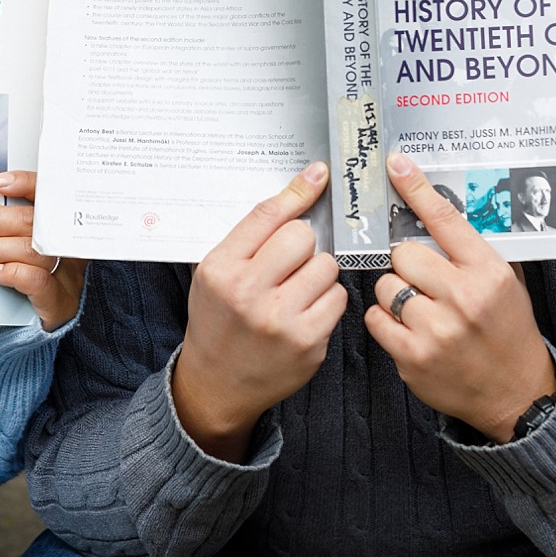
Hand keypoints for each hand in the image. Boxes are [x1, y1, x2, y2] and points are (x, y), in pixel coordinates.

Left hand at [0, 170, 84, 331]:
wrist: (36, 329)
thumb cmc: (22, 280)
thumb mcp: (14, 249)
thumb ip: (2, 231)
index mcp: (58, 227)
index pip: (48, 197)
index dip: (26, 184)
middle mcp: (67, 247)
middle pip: (34, 223)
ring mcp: (67, 275)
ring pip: (33, 251)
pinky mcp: (59, 302)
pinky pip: (39, 282)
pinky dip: (13, 273)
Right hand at [172, 162, 347, 462]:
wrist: (218, 381)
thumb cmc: (219, 318)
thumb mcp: (217, 270)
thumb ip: (253, 233)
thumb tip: (304, 184)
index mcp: (220, 268)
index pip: (267, 215)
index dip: (298, 191)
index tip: (319, 174)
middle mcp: (247, 292)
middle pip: (302, 237)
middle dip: (303, 244)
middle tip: (290, 262)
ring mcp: (280, 320)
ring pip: (326, 266)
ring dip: (318, 273)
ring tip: (296, 290)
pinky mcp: (307, 343)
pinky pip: (338, 299)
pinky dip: (327, 300)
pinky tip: (306, 310)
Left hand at [364, 153, 555, 442]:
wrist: (516, 393)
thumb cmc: (507, 331)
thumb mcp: (504, 283)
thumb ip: (470, 251)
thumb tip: (432, 210)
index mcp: (488, 272)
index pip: (445, 219)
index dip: (416, 188)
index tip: (395, 165)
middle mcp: (463, 297)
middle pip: (403, 254)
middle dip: (406, 264)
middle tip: (423, 281)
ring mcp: (437, 329)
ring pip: (385, 285)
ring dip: (394, 293)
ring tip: (419, 309)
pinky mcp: (414, 357)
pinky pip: (375, 318)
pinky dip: (385, 321)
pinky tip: (408, 329)